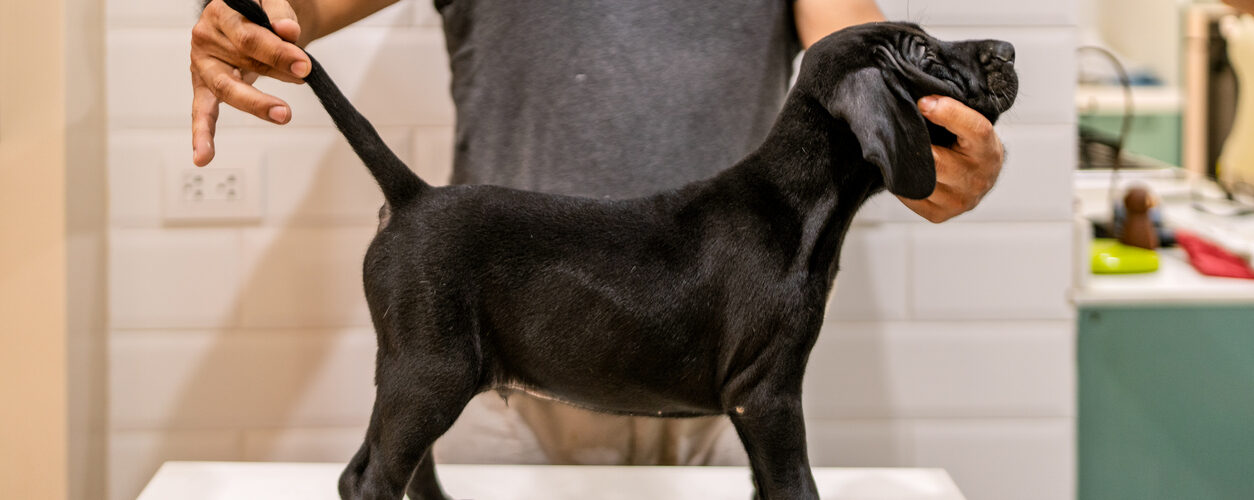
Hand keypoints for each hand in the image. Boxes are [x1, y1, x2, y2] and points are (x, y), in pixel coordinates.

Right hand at [191, 0, 311, 165]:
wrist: (263, 17)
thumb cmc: (266, 10)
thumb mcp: (274, 3)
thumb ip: (279, 13)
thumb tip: (288, 31)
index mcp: (220, 13)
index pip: (248, 36)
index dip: (276, 50)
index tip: (303, 63)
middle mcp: (205, 37)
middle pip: (240, 61)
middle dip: (274, 70)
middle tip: (302, 77)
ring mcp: (203, 64)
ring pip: (229, 88)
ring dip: (258, 102)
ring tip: (283, 113)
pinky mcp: (206, 86)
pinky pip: (202, 111)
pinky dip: (202, 134)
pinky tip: (203, 156)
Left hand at [898, 96, 1004, 222]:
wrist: (980, 177)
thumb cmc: (970, 144)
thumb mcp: (972, 124)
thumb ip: (952, 112)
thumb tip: (921, 101)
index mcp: (989, 150)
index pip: (975, 129)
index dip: (949, 113)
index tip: (924, 102)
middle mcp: (978, 179)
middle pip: (936, 162)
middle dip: (915, 144)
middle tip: (899, 129)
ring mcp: (960, 201)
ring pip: (919, 181)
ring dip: (905, 164)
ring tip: (899, 150)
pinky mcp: (940, 215)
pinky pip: (910, 196)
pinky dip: (902, 181)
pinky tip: (905, 170)